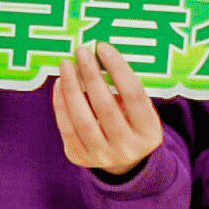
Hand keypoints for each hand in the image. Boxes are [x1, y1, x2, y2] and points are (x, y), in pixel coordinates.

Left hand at [51, 41, 163, 178]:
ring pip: (82, 119)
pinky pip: (66, 128)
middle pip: (106, 107)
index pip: (134, 94)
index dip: (118, 68)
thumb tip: (98, 53)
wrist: (122, 162)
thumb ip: (124, 88)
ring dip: (72, 88)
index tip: (103, 47)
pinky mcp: (80, 158)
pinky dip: (61, 104)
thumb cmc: (130, 123)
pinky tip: (60, 84)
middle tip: (81, 51)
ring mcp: (103, 156)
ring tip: (66, 64)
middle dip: (91, 75)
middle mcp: (128, 147)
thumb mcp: (140, 110)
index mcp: (149, 131)